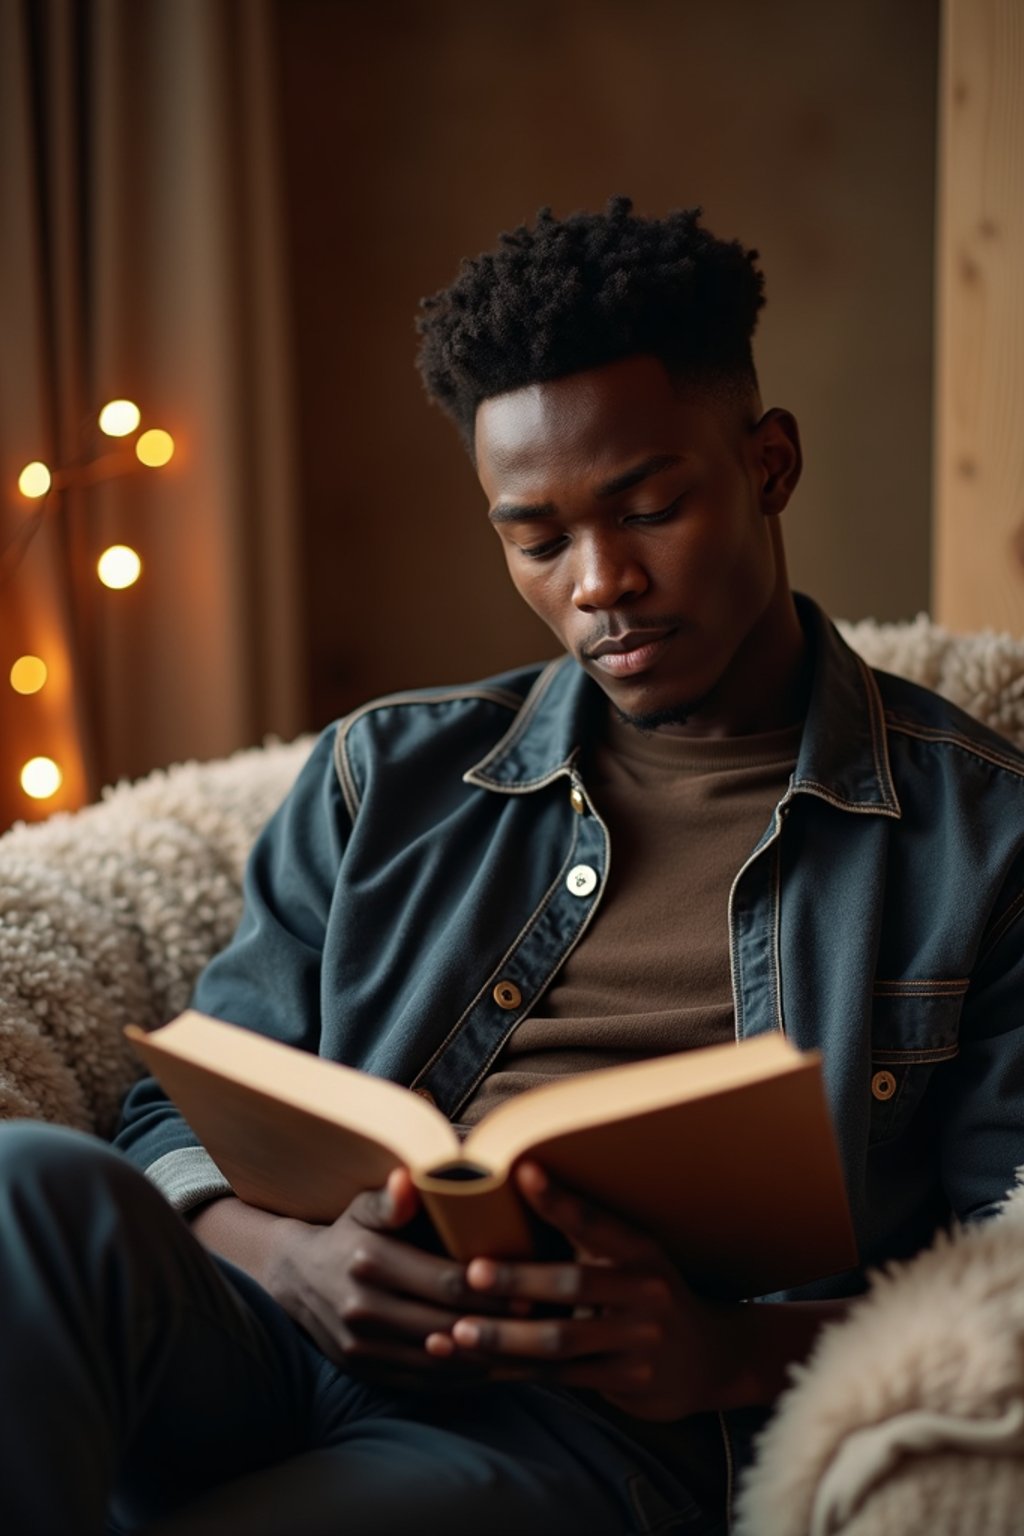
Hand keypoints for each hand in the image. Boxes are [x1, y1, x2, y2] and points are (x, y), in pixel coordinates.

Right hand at [263, 1168, 513, 1386]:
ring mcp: (363, 1346)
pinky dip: (461, 1379)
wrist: (295, 1279)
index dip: (490, 1290)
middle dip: (498, 1327)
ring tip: (529, 1353)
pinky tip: (494, 1370)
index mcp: (370, 1261)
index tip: (531, 1290)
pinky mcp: (365, 1371)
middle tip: (543, 1325)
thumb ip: (390, 1199)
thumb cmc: (347, 1234)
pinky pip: (423, 1383)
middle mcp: (364, 1307)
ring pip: (439, 1362)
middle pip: (448, 1324)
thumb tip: (410, 1178)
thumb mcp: (362, 1208)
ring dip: (486, 1359)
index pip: (445, 1282)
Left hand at [425, 1162, 731, 1418]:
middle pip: (573, 1284)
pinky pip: (562, 1377)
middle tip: (470, 1274)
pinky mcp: (628, 1380)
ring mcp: (639, 1340)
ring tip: (459, 1332)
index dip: (559, 1199)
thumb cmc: (647, 1295)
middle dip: (518, 1280)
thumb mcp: (633, 1259)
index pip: (596, 1220)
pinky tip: (482, 1365)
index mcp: (641, 1251)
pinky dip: (517, 1370)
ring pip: (560, 1339)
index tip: (522, 1172)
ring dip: (505, 1336)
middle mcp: (645, 1291)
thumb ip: (587, 1238)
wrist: (709, 1358)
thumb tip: (518, 1194)